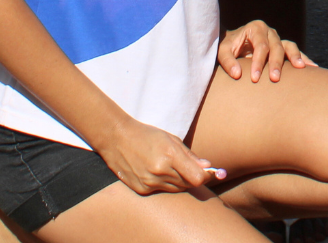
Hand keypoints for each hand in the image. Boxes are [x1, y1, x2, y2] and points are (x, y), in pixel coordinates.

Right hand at [96, 116, 221, 195]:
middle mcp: (160, 171)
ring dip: (179, 181)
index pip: (197, 178)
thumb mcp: (171, 139)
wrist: (117, 138)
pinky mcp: (142, 189)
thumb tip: (208, 167)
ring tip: (170, 166)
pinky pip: (162, 191)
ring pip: (176, 189)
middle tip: (190, 167)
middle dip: (193, 177)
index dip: (206, 176)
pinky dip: (164, 184)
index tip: (210, 172)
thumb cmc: (147, 135)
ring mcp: (150, 182)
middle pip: (188, 184)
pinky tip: (156, 171)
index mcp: (170, 155)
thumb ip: (190, 155)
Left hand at [217, 20, 314, 82]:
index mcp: (255, 28)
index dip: (259, 62)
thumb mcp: (222, 51)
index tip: (255, 79)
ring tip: (301, 68)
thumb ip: (228, 61)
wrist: (233, 44)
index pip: (260, 46)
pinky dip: (303, 59)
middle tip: (275, 79)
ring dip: (295, 57)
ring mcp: (278, 39)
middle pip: (276, 47)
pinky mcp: (283, 48)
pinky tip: (313, 68)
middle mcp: (269, 32)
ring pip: (289, 46)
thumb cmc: (228, 47)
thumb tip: (237, 74)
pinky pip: (294, 52)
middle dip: (276, 63)